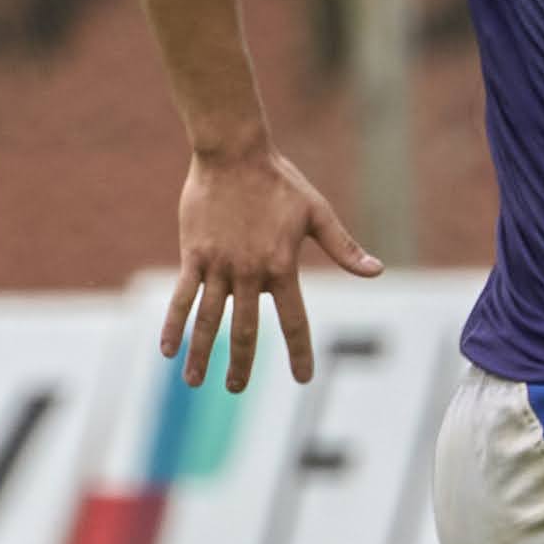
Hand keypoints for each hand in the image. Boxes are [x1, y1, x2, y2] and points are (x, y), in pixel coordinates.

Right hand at [165, 144, 377, 390]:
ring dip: (202, 354)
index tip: (303, 379)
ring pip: (209, 319)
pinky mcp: (194, 255)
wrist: (233, 153)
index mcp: (282, 266)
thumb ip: (343, 248)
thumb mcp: (317, 213)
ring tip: (195, 383)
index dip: (299, 352)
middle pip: (244, 330)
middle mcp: (249, 273)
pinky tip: (167, 350)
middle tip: (236, 390)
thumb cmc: (278, 181)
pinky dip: (174, 324)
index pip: (294, 321)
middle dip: (241, 364)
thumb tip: (376, 272)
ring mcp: (218, 266)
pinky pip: (182, 296)